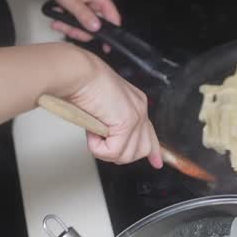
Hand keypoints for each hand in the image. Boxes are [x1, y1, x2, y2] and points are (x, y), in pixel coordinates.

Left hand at [40, 0, 120, 42]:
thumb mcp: (70, 0)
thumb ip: (84, 16)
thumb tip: (97, 29)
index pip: (113, 18)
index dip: (111, 33)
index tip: (105, 47)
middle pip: (96, 23)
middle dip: (79, 29)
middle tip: (64, 28)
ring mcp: (88, 0)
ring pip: (84, 21)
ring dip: (70, 25)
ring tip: (56, 22)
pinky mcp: (79, 1)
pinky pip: (77, 15)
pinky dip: (67, 18)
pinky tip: (56, 15)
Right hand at [66, 52, 161, 168]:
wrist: (80, 74)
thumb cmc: (83, 85)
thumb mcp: (101, 108)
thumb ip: (111, 122)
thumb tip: (109, 140)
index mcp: (136, 104)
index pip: (150, 133)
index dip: (153, 150)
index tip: (157, 163)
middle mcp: (140, 109)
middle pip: (141, 149)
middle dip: (119, 154)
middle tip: (101, 143)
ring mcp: (136, 116)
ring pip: (127, 155)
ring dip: (105, 150)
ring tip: (93, 133)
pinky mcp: (127, 122)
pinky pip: (113, 151)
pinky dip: (98, 148)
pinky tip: (92, 132)